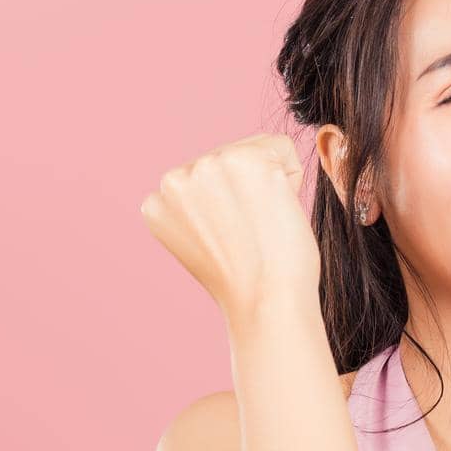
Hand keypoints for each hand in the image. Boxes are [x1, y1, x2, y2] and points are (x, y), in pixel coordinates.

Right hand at [140, 132, 320, 319]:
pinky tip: (278, 211)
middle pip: (232, 156)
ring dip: (272, 184)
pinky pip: (284, 149)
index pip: (208, 176)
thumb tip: (221, 176)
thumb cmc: (252, 280)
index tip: (233, 239)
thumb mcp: (205, 238)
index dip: (234, 206)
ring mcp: (207, 165)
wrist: (268, 301)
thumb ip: (202, 205)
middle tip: (253, 234)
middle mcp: (173, 178)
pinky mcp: (245, 160)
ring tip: (263, 224)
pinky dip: (292, 180)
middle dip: (252, 189)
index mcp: (158, 200)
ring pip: (259, 150)